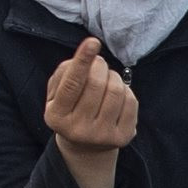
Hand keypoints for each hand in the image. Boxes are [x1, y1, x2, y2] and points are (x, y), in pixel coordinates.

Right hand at [42, 39, 141, 187]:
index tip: (93, 42)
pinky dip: (125, 90)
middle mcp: (79, 129)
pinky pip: (131, 101)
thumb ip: (65, 73)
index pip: (72, 84)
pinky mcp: (123, 137)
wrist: (85, 146)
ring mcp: (102, 136)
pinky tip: (116, 94)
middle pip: (97, 84)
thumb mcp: (56, 95)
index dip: (83, 61)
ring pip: (116, 91)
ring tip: (106, 79)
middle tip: (98, 63)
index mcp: (57, 116)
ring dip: (113, 76)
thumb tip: (86, 57)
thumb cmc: (69, 110)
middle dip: (100, 66)